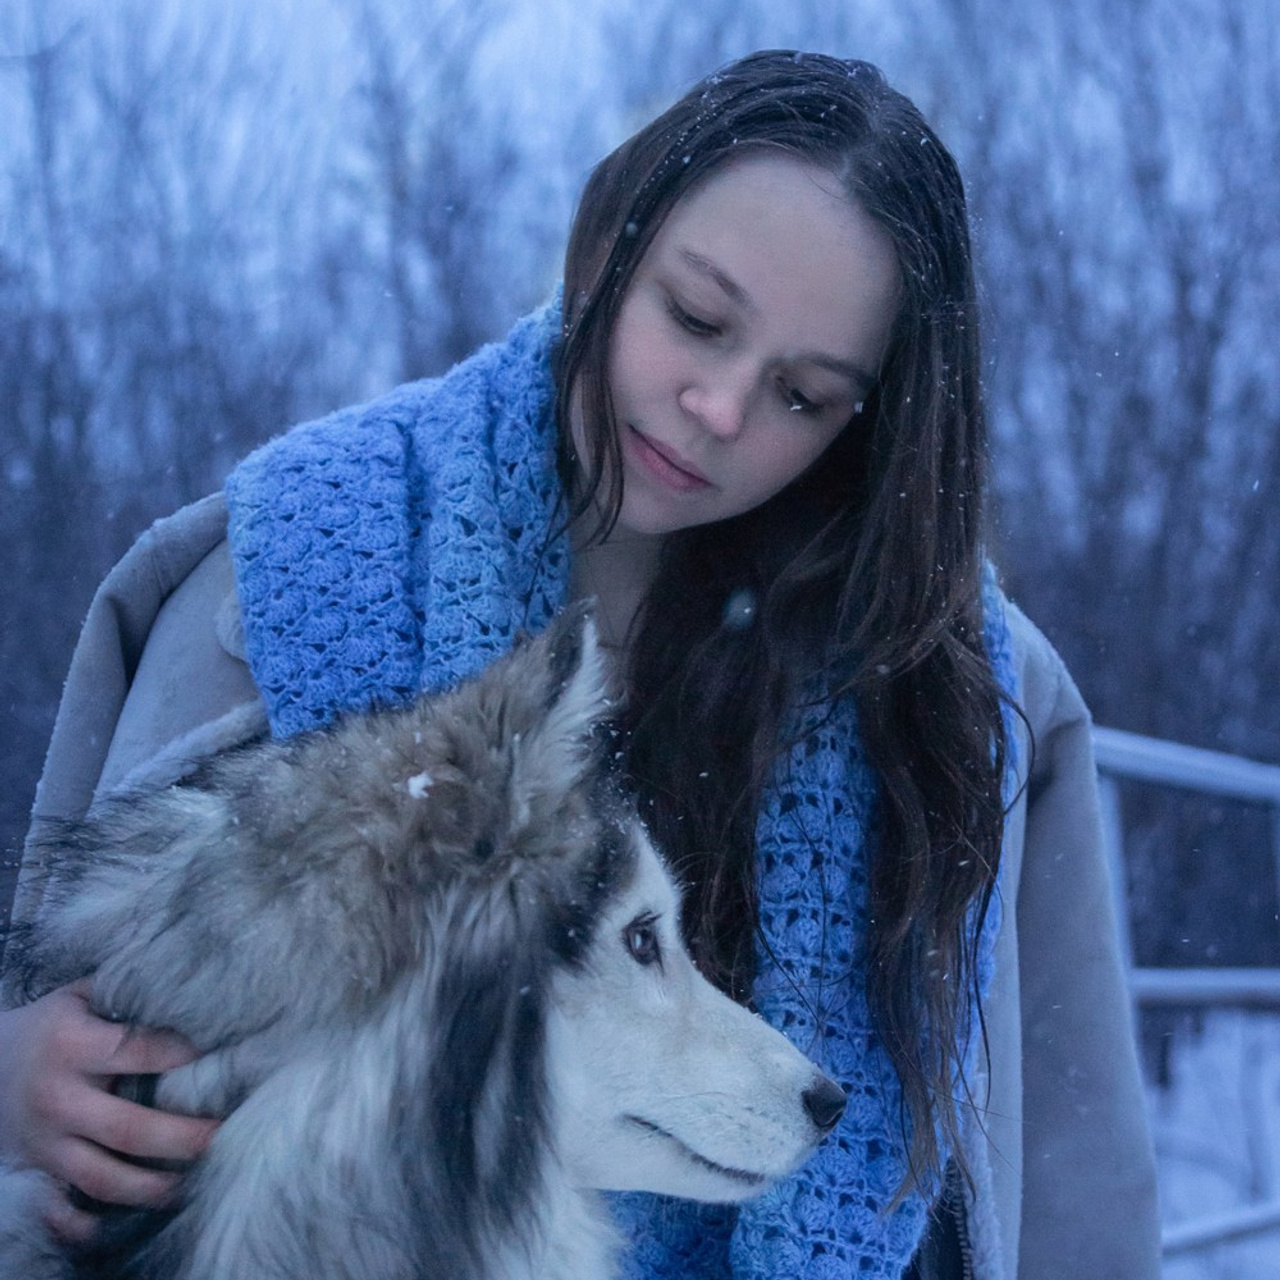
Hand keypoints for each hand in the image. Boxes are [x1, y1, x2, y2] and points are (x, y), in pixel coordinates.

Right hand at [0, 979, 218, 1242]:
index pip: (139, 1052)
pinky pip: (63, 1211)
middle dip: (184, 1137)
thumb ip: (132, 993)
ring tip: (199, 1179)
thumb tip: (196, 990)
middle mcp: (58, 1098)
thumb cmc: (50, 1025)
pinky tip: (135, 1217)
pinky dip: (93, 1223)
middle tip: (229, 1133)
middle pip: (129, 1129)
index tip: (230, 1060)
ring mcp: (46, 1142)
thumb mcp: (81, 995)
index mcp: (72, 1045)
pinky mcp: (37, 1172)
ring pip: (103, 1179)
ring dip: (155, 1187)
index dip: (186, 1057)